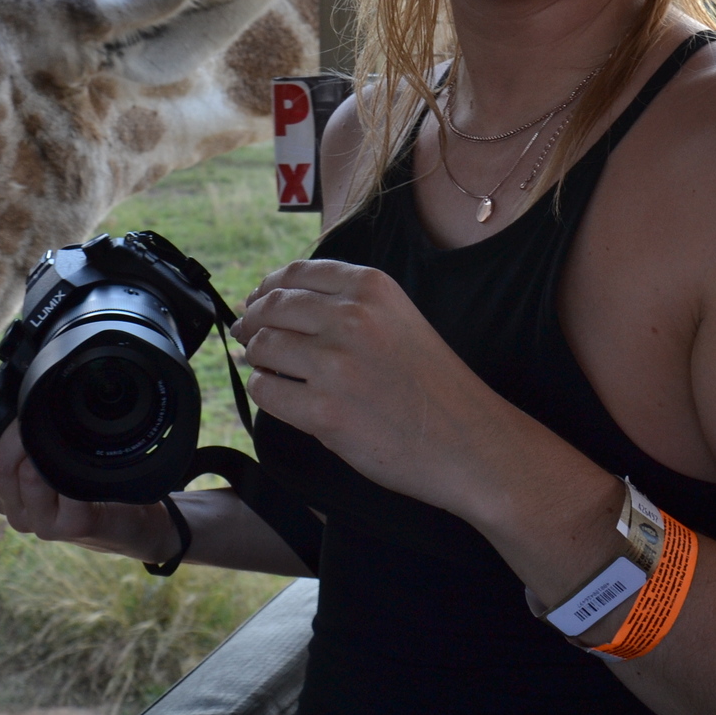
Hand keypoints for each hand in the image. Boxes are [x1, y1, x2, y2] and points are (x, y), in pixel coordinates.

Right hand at [0, 381, 176, 561]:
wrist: (132, 524)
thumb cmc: (90, 485)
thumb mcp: (52, 459)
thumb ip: (31, 438)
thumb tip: (27, 390)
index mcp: (4, 491)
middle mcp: (15, 509)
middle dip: (16, 432)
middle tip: (38, 411)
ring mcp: (41, 522)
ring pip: (27, 475)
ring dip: (43, 448)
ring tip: (65, 432)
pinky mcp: (71, 526)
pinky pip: (64, 487)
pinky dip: (72, 466)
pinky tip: (83, 459)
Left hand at [233, 260, 507, 513]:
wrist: (469, 440)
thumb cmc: (435, 385)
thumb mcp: (400, 318)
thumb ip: (349, 305)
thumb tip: (280, 303)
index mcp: (371, 288)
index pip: (296, 273)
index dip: (267, 287)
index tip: (257, 300)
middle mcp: (351, 318)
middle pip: (272, 307)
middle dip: (252, 321)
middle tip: (247, 334)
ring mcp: (335, 365)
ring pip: (263, 347)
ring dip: (255, 357)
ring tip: (259, 365)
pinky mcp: (324, 411)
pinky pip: (266, 391)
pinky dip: (262, 390)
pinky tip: (273, 392)